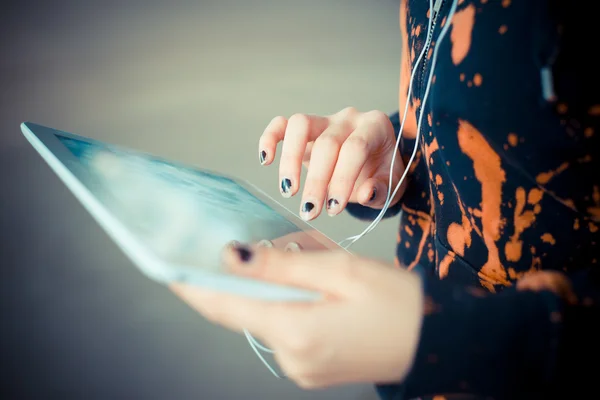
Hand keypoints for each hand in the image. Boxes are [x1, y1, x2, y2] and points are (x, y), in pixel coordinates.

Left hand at [170, 245, 423, 388]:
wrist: (437, 338)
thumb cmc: (396, 301)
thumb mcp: (339, 270)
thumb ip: (282, 263)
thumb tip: (234, 256)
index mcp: (296, 332)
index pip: (224, 306)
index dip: (192, 284)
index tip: (167, 262)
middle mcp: (291, 357)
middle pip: (245, 309)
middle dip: (244, 275)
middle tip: (254, 244)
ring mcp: (301, 366)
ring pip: (266, 315)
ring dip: (272, 285)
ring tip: (304, 258)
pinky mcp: (312, 365)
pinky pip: (285, 326)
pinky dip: (288, 300)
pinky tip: (312, 281)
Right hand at [258, 107, 406, 219]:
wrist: (374, 163)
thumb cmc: (381, 174)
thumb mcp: (391, 186)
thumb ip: (381, 191)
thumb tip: (366, 193)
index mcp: (375, 126)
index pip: (355, 148)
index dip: (342, 178)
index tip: (333, 208)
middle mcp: (348, 118)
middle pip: (327, 143)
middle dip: (316, 181)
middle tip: (310, 210)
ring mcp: (324, 119)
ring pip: (300, 125)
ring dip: (291, 160)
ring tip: (289, 191)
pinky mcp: (304, 128)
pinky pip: (282, 124)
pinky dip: (270, 138)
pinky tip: (266, 160)